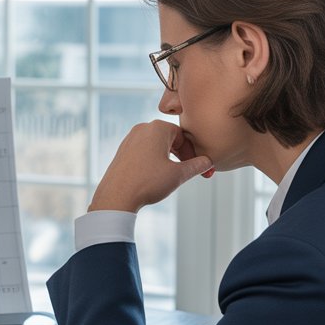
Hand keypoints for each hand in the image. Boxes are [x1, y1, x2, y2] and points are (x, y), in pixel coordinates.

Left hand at [90, 120, 213, 212]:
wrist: (117, 197)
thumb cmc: (147, 183)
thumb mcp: (178, 174)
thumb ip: (196, 166)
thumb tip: (207, 162)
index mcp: (157, 128)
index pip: (183, 136)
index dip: (193, 153)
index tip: (198, 168)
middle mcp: (142, 128)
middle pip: (170, 139)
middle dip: (182, 155)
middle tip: (189, 172)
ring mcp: (130, 139)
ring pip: (157, 146)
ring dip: (169, 159)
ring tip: (173, 175)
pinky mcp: (123, 151)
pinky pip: (144, 152)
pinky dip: (154, 161)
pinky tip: (155, 176)